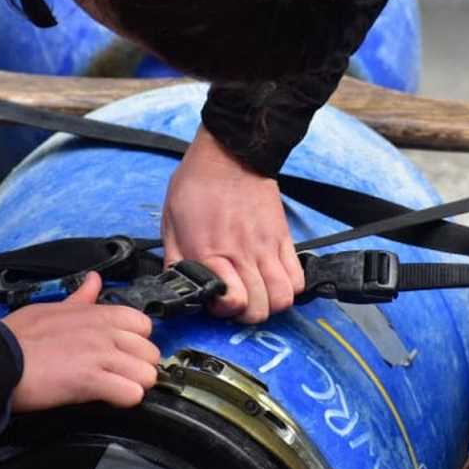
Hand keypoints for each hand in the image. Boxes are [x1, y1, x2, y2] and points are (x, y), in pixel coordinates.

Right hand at [1, 273, 159, 411]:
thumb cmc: (18, 336)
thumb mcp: (53, 307)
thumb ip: (81, 298)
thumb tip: (94, 280)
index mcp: (99, 314)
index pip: (144, 325)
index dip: (137, 343)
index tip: (123, 353)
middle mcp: (105, 332)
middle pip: (151, 352)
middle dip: (139, 367)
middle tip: (118, 375)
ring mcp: (101, 355)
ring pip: (147, 374)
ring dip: (135, 385)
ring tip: (115, 389)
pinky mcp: (91, 381)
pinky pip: (131, 394)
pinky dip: (125, 400)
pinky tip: (110, 399)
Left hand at [162, 125, 303, 323]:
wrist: (230, 153)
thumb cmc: (196, 185)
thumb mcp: (170, 222)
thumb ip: (176, 260)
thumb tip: (179, 287)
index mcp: (209, 252)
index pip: (232, 302)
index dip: (224, 311)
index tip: (216, 300)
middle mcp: (241, 254)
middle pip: (260, 309)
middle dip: (247, 314)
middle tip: (237, 300)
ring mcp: (267, 247)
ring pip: (283, 298)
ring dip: (270, 304)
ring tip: (257, 293)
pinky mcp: (284, 238)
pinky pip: (298, 277)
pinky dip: (289, 287)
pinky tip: (273, 279)